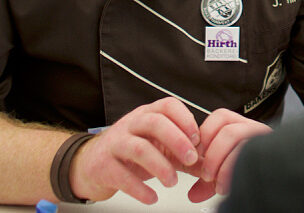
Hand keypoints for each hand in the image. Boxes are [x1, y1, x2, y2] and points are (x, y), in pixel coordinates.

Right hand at [69, 97, 201, 203]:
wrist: (91, 164)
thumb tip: (212, 165)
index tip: (197, 139)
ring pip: (139, 148)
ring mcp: (115, 143)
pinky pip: (121, 175)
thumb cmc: (130, 153)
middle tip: (191, 160)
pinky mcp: (102, 165)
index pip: (168, 106)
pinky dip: (139, 189)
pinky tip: (152, 197)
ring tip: (172, 182)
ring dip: (160, 166)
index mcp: (147, 115)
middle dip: (177, 141)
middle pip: (155, 123)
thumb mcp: (160, 148)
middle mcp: (130, 124)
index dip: (185, 119)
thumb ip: (186, 156)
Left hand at [186, 108, 271, 201]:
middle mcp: (255, 129)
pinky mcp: (271, 151)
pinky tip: (228, 186)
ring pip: (236, 137)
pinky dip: (231, 172)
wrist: (280, 183)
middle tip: (206, 174)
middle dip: (211, 154)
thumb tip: (193, 194)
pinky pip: (248, 155)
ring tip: (216, 183)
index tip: (197, 156)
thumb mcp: (225, 174)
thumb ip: (209, 179)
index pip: (221, 116)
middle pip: (227, 129)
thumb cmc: (253, 174)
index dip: (205, 135)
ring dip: (220, 163)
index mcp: (242, 126)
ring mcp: (265, 139)